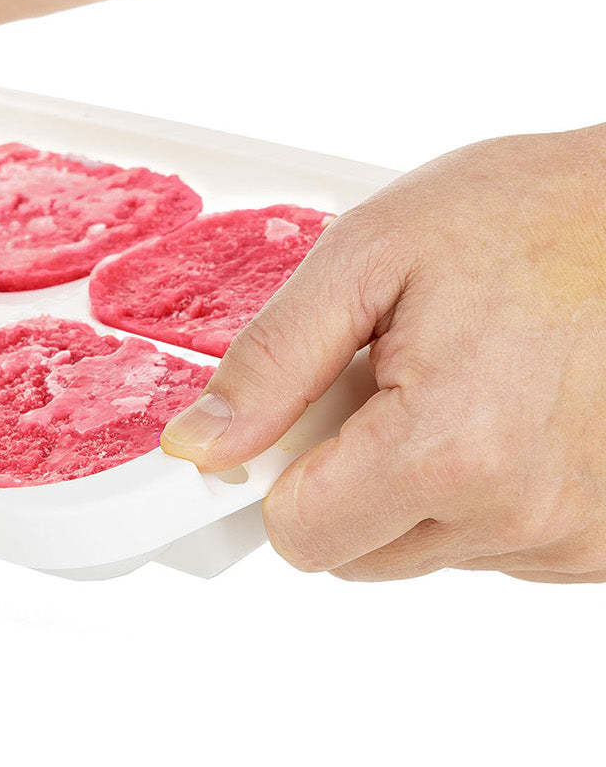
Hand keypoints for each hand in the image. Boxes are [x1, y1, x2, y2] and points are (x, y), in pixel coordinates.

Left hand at [160, 128, 605, 582]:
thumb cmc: (529, 213)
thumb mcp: (368, 256)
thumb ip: (272, 362)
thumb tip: (201, 444)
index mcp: (450, 450)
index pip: (301, 536)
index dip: (281, 475)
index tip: (301, 418)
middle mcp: (520, 513)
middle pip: (356, 553)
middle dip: (346, 477)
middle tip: (387, 381)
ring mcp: (574, 536)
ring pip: (423, 548)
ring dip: (416, 482)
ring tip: (461, 383)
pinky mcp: (605, 540)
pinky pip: (495, 543)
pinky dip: (481, 490)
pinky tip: (507, 412)